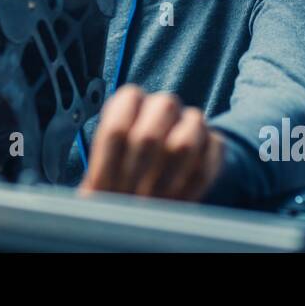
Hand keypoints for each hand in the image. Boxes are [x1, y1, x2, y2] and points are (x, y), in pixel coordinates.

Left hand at [78, 84, 226, 200]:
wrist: (159, 176)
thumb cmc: (123, 177)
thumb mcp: (102, 176)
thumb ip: (96, 180)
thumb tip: (89, 198)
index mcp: (127, 104)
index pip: (116, 125)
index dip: (109, 165)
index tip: (104, 190)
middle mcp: (160, 106)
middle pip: (149, 134)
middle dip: (138, 176)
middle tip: (131, 199)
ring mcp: (191, 121)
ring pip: (185, 142)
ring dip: (166, 181)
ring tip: (153, 201)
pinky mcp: (215, 142)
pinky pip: (210, 160)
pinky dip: (192, 186)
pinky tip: (177, 201)